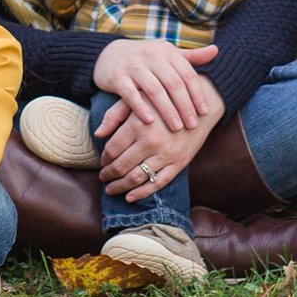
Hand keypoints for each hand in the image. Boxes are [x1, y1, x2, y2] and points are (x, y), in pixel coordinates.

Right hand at [91, 38, 217, 133]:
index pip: (187, 74)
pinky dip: (141, 108)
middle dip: (185, 106)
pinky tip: (150, 122)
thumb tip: (216, 50)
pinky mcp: (117, 76)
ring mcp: (133, 65)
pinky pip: (131, 95)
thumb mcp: (167, 54)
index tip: (205, 112)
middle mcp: (151, 55)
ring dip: (167, 111)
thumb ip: (191, 56)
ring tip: (176, 128)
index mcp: (167, 51)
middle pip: (173, 84)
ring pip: (154, 91)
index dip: (197, 93)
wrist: (108, 54)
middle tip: (193, 125)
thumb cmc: (145, 59)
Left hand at [99, 88, 223, 201]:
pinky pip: (158, 183)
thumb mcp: (136, 98)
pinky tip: (130, 197)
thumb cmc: (162, 99)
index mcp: (138, 124)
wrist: (198, 103)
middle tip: (102, 177)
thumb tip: (97, 134)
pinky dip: (142, 193)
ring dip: (120, 186)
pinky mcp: (179, 163)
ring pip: (137, 178)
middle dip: (108, 174)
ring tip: (111, 189)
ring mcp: (166, 154)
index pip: (112, 149)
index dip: (104, 158)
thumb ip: (114, 115)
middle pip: (121, 166)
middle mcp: (152, 141)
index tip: (101, 161)